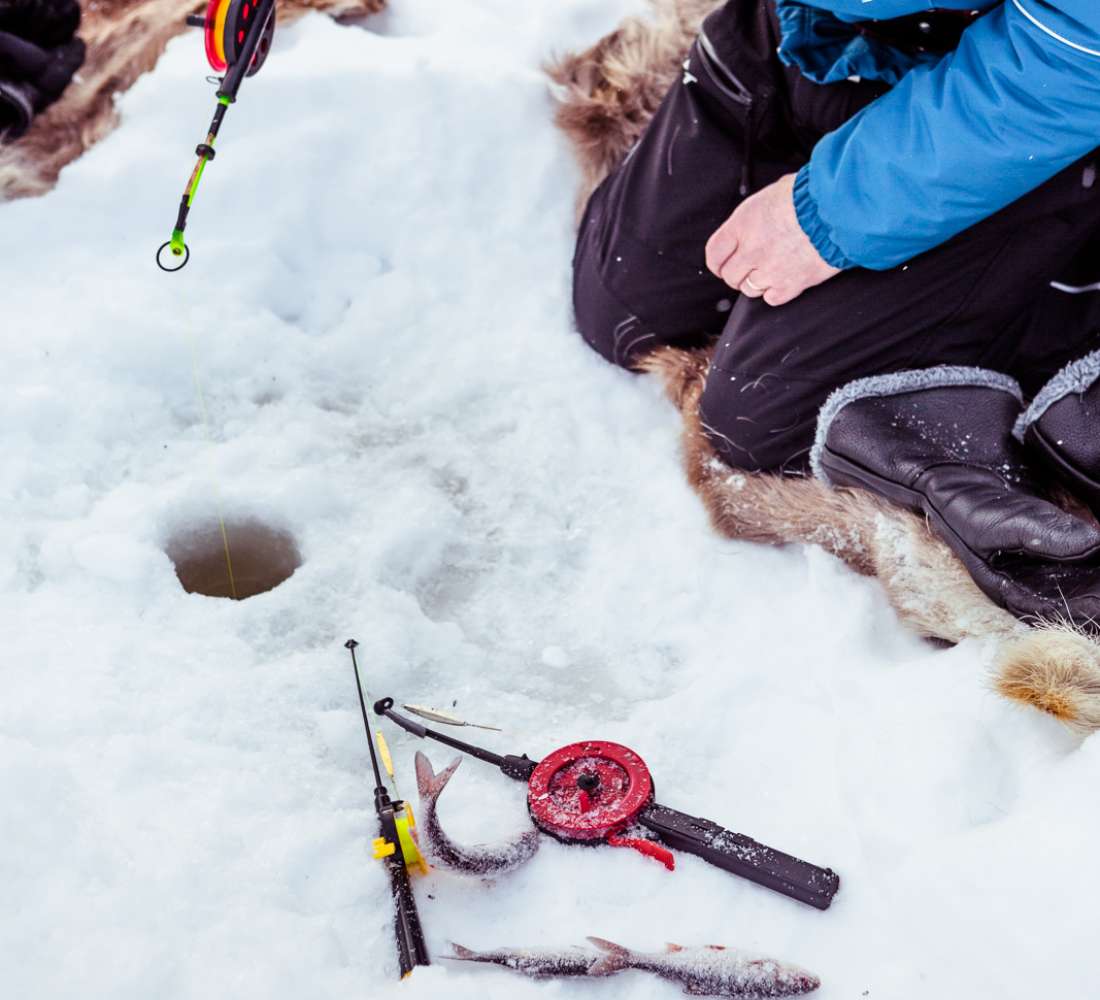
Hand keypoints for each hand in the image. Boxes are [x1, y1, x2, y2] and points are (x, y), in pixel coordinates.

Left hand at [705, 173, 839, 306]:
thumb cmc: (812, 194)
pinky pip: (772, 298)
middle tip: (750, 267)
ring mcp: (770, 270)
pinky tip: (784, 279)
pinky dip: (776, 292)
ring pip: (750, 289)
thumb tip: (756, 222)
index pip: (715, 253)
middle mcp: (751, 250)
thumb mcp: (774, 193)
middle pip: (731, 275)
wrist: (840, 209)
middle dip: (738, 272)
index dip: (718, 261)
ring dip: (757, 282)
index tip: (722, 263)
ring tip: (772, 269)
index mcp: (743, 224)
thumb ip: (757, 215)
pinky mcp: (791, 284)